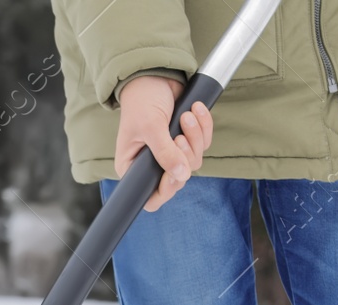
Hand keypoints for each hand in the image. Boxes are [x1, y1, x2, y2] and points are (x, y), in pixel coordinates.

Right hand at [115, 75, 213, 210]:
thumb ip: (165, 153)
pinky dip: (204, 127)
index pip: (151, 197)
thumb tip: (181, 175)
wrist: (154, 73)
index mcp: (134, 167)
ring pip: (194, 161)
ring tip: (187, 116)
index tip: (174, 174)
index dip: (165, 190)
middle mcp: (152, 163)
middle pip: (178, 179)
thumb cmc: (142, 100)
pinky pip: (203, 143)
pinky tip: (196, 110)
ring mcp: (171, 151)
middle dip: (185, 156)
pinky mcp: (186, 138)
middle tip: (179, 136)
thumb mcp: (150, 127)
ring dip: (195, 137)